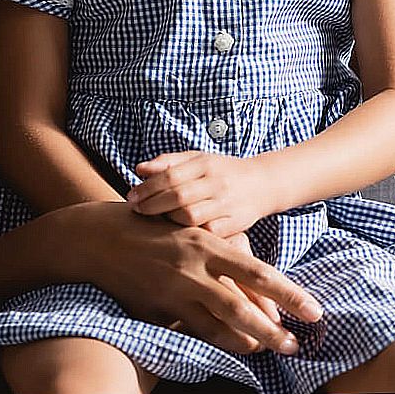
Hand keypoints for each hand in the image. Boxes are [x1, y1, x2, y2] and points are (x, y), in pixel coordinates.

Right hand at [67, 202, 319, 355]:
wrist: (101, 239)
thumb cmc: (155, 229)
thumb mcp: (192, 232)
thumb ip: (223, 256)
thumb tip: (257, 284)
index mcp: (207, 243)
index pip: (257, 273)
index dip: (288, 293)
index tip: (313, 309)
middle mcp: (194, 269)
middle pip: (242, 306)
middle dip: (273, 329)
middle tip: (296, 345)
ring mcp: (174, 293)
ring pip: (219, 325)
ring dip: (248, 340)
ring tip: (271, 348)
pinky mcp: (158, 310)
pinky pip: (193, 331)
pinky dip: (217, 341)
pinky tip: (236, 346)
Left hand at [128, 151, 272, 237]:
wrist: (263, 183)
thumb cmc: (222, 171)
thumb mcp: (199, 159)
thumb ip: (169, 162)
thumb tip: (139, 169)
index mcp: (206, 164)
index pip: (170, 175)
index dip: (147, 187)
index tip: (131, 196)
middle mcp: (217, 183)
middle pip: (178, 197)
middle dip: (152, 205)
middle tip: (137, 210)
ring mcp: (227, 204)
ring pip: (190, 217)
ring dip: (168, 221)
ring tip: (156, 221)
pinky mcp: (234, 224)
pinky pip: (206, 233)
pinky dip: (190, 234)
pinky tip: (177, 234)